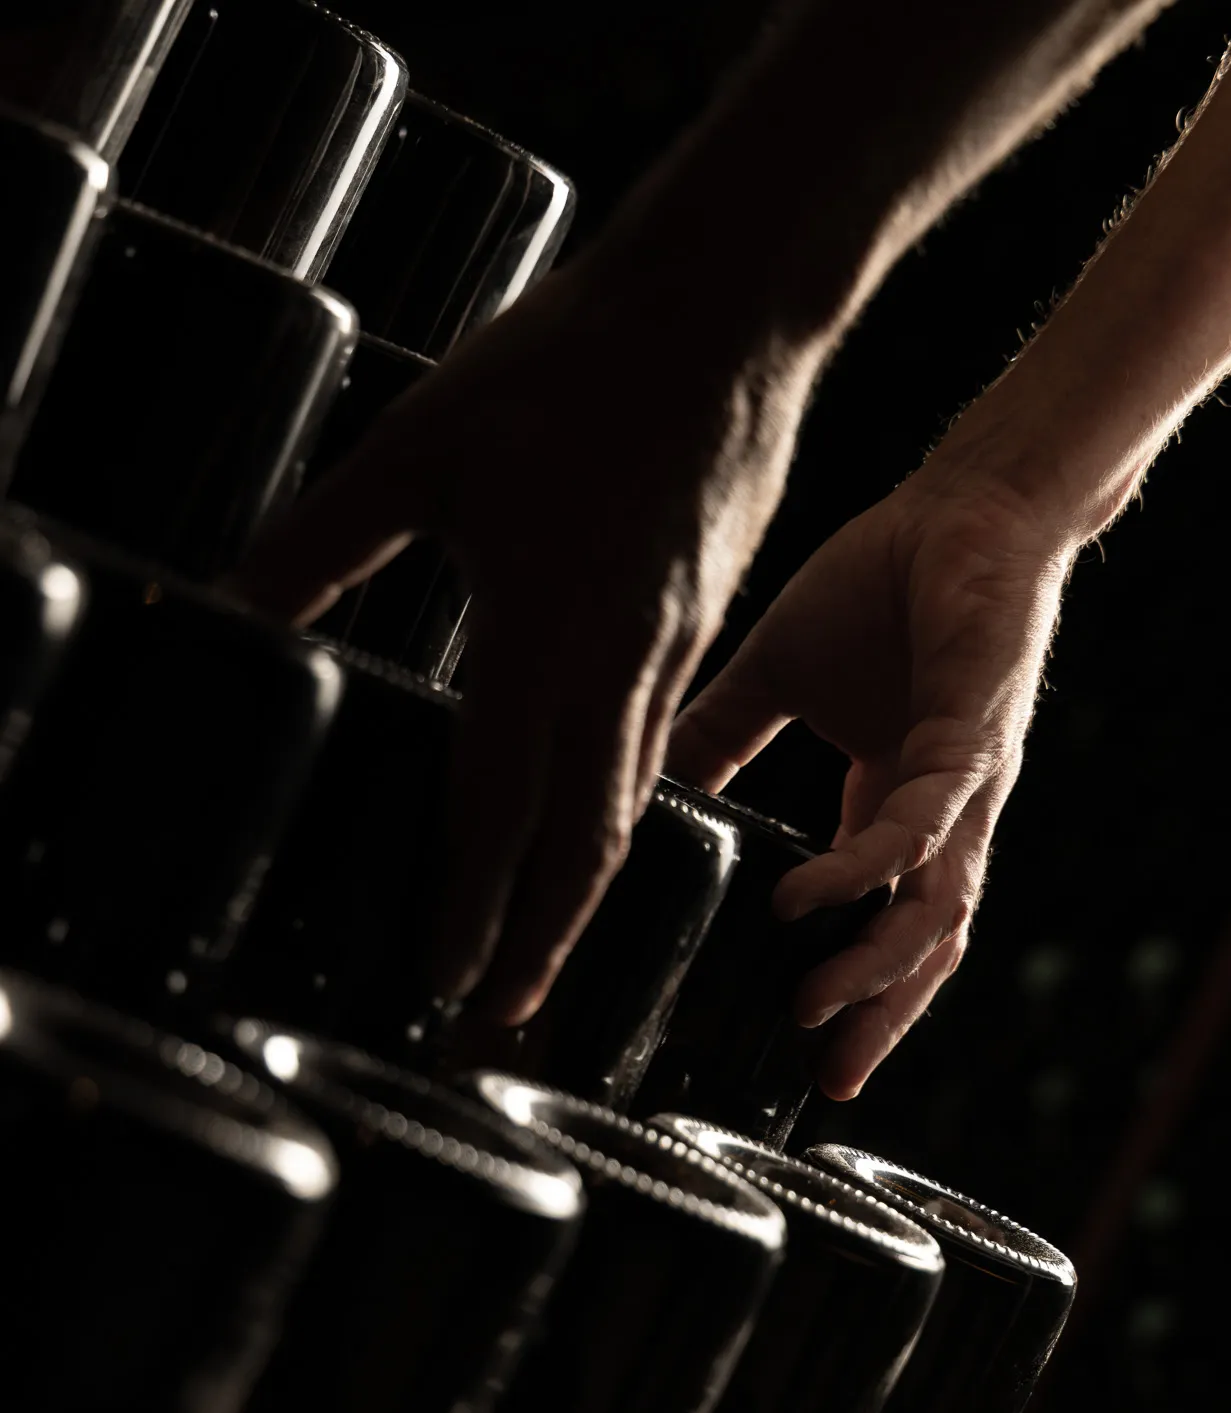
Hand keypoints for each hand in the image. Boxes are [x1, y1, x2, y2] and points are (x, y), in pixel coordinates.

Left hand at [235, 255, 813, 1024]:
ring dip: (585, 892)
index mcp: (541, 636)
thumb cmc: (574, 366)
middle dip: (540, 942)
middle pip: (582, 844)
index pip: (498, 809)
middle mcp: (616, 668)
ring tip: (549, 945)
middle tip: (502, 1012)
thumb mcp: (416, 449)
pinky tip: (602, 818)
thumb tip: (232, 605)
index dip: (470, 905)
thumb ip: (320, 543)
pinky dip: (625, 811)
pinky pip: (660, 747)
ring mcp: (670, 653)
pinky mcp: (702, 627)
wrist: (727, 312)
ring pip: (629, 806)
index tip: (444, 977)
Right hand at [667, 453, 1075, 1096]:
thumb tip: (637, 783)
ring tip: (811, 1014)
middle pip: (918, 947)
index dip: (852, 991)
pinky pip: (922, 826)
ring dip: (877, 972)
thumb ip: (717, 738)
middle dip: (876, 1019)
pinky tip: (812, 898)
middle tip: (824, 1079)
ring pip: (933, 912)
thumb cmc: (882, 583)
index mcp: (895, 808)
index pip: (876, 923)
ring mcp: (962, 788)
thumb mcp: (774, 679)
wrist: (957, 505)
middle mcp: (938, 816)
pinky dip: (867, 868)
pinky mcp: (972, 740)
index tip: (802, 1052)